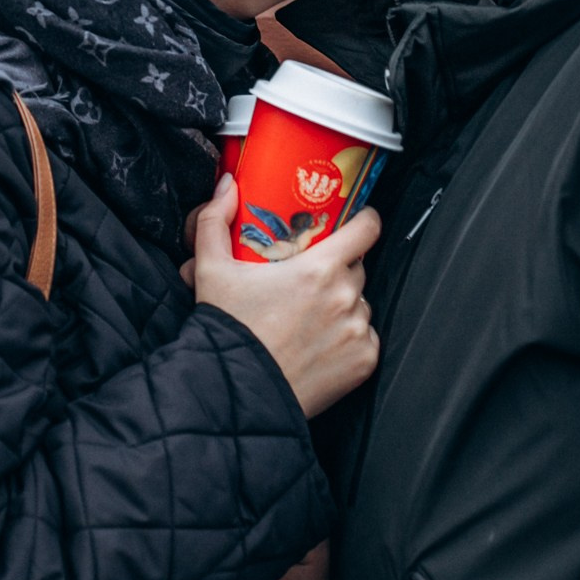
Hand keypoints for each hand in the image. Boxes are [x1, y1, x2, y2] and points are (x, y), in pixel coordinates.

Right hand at [192, 173, 379, 416]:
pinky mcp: (363, 361)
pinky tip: (319, 343)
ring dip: (343, 305)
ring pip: (360, 303)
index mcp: (319, 268)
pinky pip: (365, 337)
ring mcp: (357, 330)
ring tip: (308, 317)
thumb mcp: (212, 270)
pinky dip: (349, 338)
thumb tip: (227, 186)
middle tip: (309, 281)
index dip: (363, 220)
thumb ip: (215, 221)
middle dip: (338, 270)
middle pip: (357, 268)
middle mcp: (345, 297)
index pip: (367, 228)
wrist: (236, 393)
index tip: (355, 222)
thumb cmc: (229, 332)